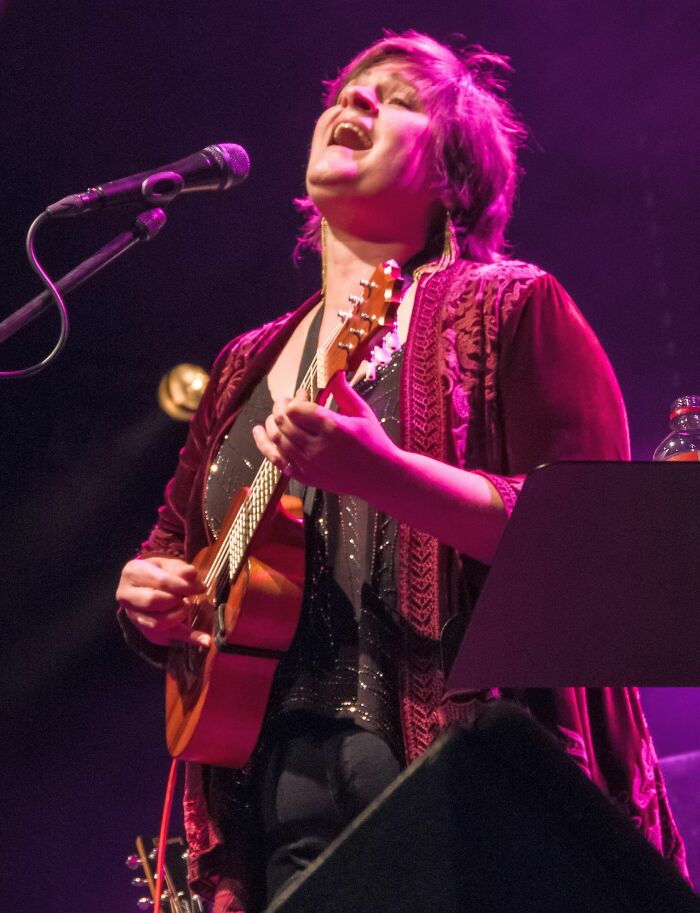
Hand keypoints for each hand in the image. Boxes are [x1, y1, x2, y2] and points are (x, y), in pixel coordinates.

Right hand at [116, 556, 209, 647]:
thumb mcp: (170, 565)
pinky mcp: (144, 631)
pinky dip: (187, 638)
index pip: (161, 581)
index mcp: (132, 573)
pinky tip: (205, 640)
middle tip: (187, 598)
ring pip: (155, 623)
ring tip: (186, 608)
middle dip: (176, 601)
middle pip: (152, 601)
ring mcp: (133, 616)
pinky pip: (165, 638)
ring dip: (178, 617)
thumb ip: (180, 569)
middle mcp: (126, 596)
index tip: (202, 587)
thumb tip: (191, 573)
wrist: (147, 585)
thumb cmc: (160, 572)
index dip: (184, 585)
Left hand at [252, 371, 399, 498]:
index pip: (296, 409)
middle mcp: (318, 447)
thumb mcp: (363, 413)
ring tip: (272, 417)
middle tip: (283, 402)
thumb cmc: (374, 442)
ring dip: (270, 425)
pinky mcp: (307, 478)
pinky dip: (266, 447)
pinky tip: (261, 435)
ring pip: (277, 441)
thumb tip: (334, 372)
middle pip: (283, 423)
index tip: (300, 394)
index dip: (294, 399)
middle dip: (279, 408)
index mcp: (333, 427)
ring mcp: (310, 465)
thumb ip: (344, 392)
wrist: (380, 477)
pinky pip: (279, 462)